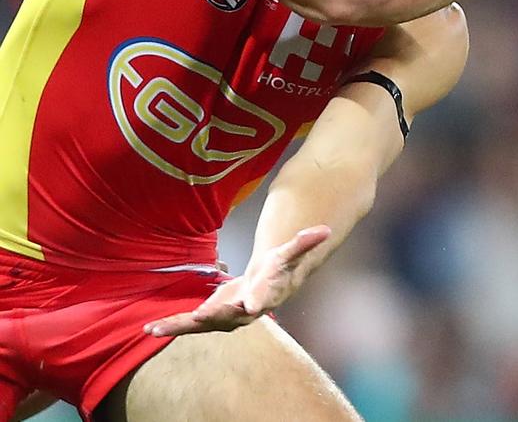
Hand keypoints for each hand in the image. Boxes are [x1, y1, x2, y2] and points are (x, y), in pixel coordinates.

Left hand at [143, 225, 330, 337]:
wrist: (266, 289)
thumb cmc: (278, 269)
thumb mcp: (291, 252)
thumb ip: (305, 242)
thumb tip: (325, 230)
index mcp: (264, 294)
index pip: (264, 298)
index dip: (259, 300)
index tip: (252, 304)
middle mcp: (243, 312)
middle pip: (228, 316)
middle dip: (212, 317)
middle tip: (196, 318)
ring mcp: (225, 317)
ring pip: (202, 325)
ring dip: (181, 326)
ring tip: (156, 328)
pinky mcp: (210, 316)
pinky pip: (190, 323)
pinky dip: (173, 325)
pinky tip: (150, 327)